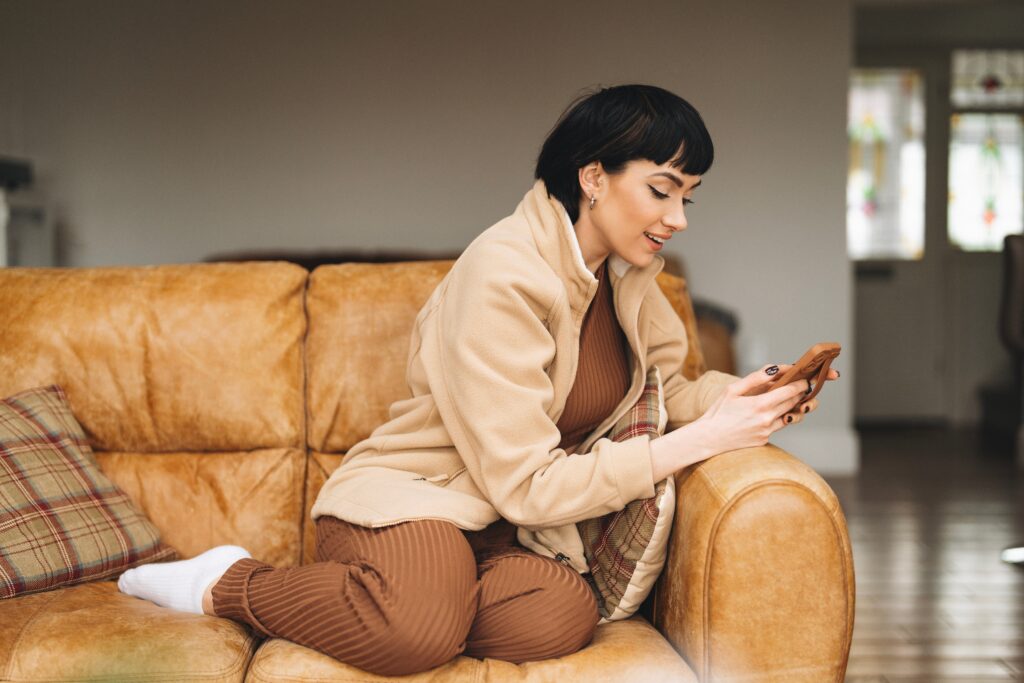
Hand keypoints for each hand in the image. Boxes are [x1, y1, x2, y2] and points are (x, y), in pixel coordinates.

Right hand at [693, 363, 838, 453]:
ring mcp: (767, 431)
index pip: (790, 391)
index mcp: (760, 404)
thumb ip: (755, 379)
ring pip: (789, 416)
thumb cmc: (717, 412)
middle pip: (793, 403)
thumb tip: (773, 369)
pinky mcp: (764, 440)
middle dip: (800, 393)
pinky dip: (779, 417)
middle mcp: (767, 419)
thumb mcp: (732, 390)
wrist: (708, 439)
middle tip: (804, 385)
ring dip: (793, 406)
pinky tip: (772, 412)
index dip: (801, 384)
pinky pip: (778, 426)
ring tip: (793, 398)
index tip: (806, 378)